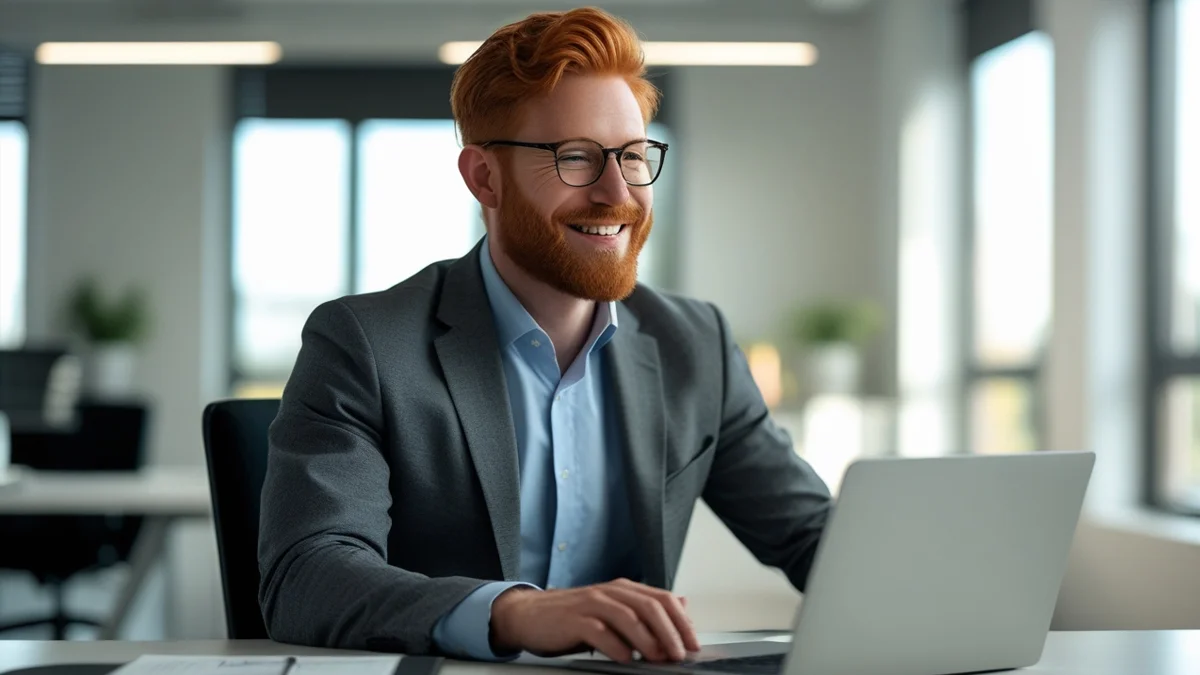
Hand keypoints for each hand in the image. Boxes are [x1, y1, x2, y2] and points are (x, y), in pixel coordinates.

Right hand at [489, 578, 701, 662]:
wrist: (529, 615)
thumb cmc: (574, 618)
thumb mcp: (613, 610)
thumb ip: (645, 609)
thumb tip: (683, 606)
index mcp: (624, 589)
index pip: (662, 599)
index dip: (682, 621)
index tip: (693, 644)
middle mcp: (610, 592)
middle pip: (650, 606)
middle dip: (670, 631)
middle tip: (680, 654)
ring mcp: (591, 604)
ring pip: (628, 616)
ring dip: (647, 639)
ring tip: (658, 658)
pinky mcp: (574, 620)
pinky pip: (599, 631)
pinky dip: (616, 646)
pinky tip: (626, 658)